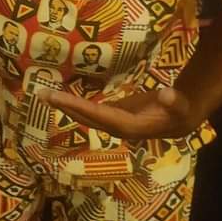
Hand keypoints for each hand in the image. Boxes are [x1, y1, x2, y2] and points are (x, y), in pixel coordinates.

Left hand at [38, 86, 199, 140]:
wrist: (181, 121)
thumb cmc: (179, 111)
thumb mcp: (180, 105)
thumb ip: (175, 101)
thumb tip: (168, 93)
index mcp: (128, 126)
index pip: (97, 115)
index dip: (77, 106)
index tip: (56, 98)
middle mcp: (116, 127)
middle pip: (85, 117)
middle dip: (64, 106)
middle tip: (40, 94)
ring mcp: (113, 123)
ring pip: (85, 116)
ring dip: (66, 106)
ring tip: (45, 95)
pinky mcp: (113, 117)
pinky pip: (90, 111)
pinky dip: (76, 105)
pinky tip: (62, 98)